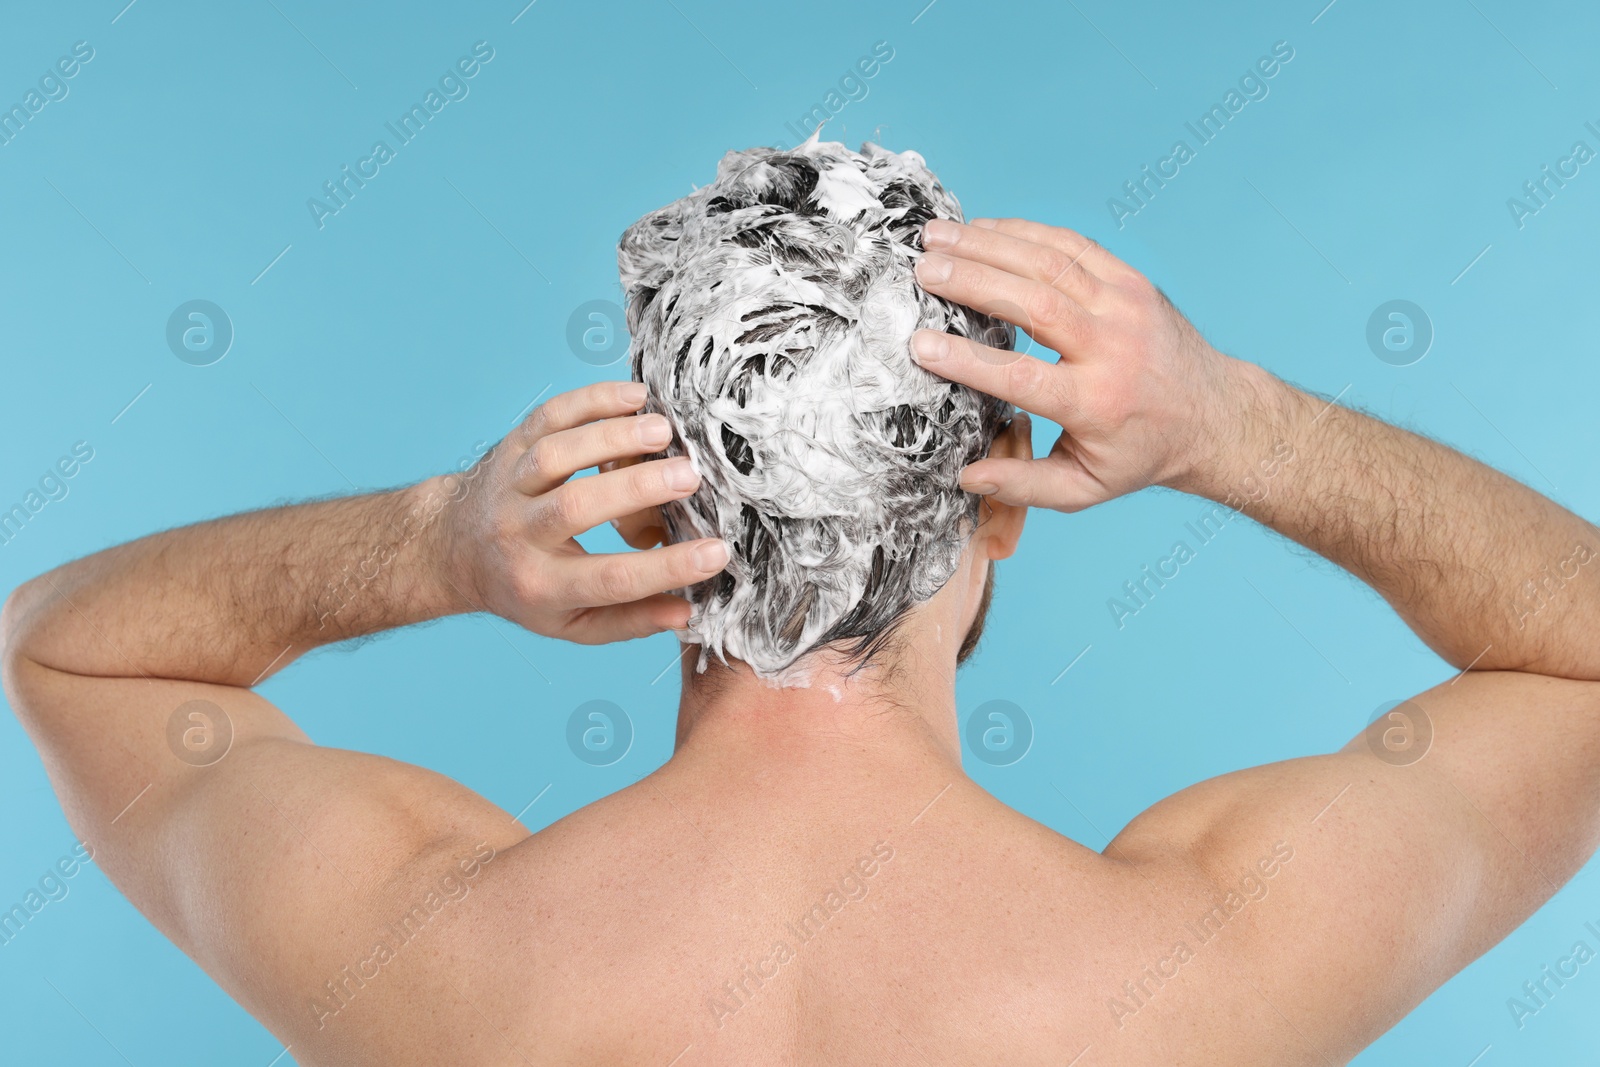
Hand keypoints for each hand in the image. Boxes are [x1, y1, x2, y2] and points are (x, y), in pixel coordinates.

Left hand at [432, 381, 728, 642]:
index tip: (717, 552)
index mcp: (541, 584)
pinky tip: (634, 397)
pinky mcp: (512, 445)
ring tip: (665, 431)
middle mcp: (520, 534)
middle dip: (636, 489)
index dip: (666, 568)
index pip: (611, 580)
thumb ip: (630, 620)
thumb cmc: (529, 587)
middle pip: (577, 508)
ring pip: (557, 455)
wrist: (454, 548)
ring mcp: (511, 484)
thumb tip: (688, 611)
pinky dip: (590, 402)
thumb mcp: (572, 622)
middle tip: (690, 477)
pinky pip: (549, 417)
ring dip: (611, 438)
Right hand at [911, 217, 1246, 510]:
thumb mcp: (1086, 488)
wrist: (1215, 417)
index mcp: (1097, 403)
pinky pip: (1071, 245)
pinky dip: (1023, 232)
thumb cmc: (1140, 454)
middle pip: (1034, 304)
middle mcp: (1113, 348)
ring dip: (987, 244)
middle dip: (972, 282)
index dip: (967, 360)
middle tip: (922, 270)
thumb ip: (1024, 484)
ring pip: (1049, 263)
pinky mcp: (1130, 280)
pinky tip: (981, 228)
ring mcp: (1125, 306)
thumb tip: (966, 477)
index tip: (920, 344)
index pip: (1021, 377)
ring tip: (936, 236)